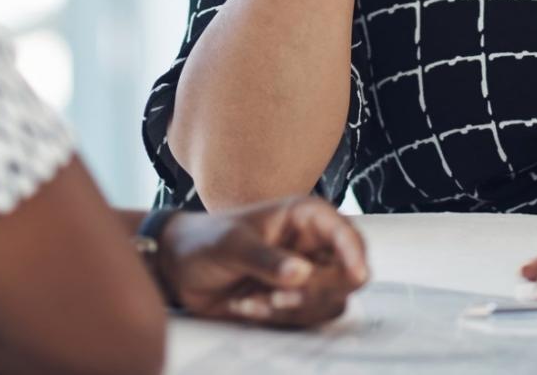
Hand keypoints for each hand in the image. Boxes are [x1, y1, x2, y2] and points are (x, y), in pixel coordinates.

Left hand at [157, 196, 370, 327]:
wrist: (180, 269)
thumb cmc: (205, 241)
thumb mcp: (231, 245)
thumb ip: (265, 259)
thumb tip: (301, 272)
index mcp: (304, 217)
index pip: (345, 233)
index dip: (355, 253)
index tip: (356, 275)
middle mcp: (313, 245)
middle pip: (347, 274)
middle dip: (314, 291)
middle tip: (279, 295)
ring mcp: (307, 275)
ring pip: (330, 301)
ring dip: (292, 308)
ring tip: (255, 299)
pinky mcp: (296, 300)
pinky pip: (307, 319)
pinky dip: (279, 319)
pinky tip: (250, 305)